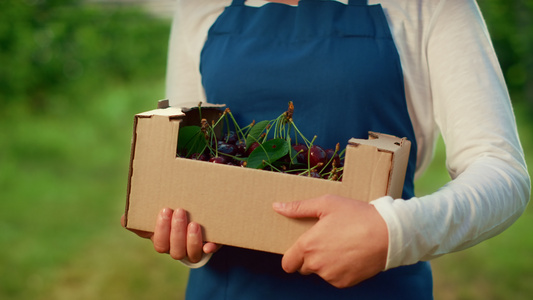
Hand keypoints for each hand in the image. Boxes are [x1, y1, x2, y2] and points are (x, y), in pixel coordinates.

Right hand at [121, 208, 219, 262]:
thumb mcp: (161, 210)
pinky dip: (210, 248)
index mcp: (164, 239)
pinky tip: (210, 244)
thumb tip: (125, 219)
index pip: (159, 242)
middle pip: (173, 249)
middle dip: (176, 231)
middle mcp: (178, 248)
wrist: (201, 213)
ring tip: (194, 223)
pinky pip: (210, 252)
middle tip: (180, 210)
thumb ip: (143, 213)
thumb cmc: (174, 211)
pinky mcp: (211, 246)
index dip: (161, 229)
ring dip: (191, 240)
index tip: (165, 210)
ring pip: (190, 253)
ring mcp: (194, 250)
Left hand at [273, 195, 387, 287]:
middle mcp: (316, 264)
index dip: (291, 257)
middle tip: (326, 241)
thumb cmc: (357, 215)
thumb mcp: (326, 204)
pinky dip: (339, 270)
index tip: (301, 249)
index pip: (287, 263)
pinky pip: (335, 278)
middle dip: (310, 257)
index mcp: (308, 246)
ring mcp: (330, 275)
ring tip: (341, 245)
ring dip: (325, 263)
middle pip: (303, 267)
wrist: (388, 234)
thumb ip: (299, 207)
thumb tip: (277, 207)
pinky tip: (350, 255)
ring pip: (320, 272)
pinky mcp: (344, 283)